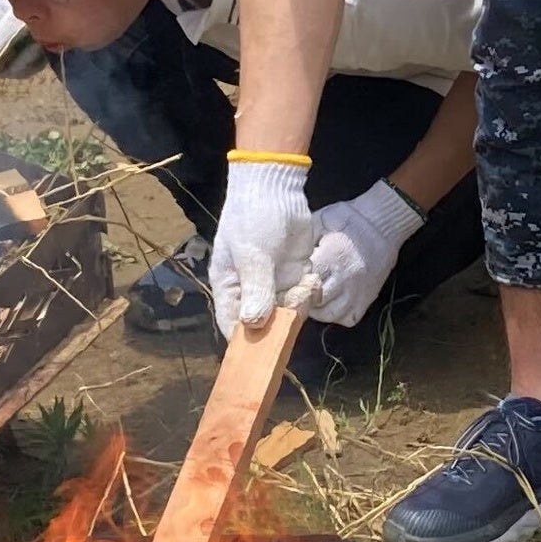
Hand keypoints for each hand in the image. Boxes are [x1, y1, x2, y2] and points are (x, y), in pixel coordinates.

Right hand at [209, 158, 317, 334]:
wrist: (276, 187)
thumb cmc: (253, 220)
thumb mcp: (253, 256)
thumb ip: (256, 291)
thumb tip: (252, 324)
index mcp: (230, 287)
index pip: (233, 325)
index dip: (247, 343)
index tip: (264, 354)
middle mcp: (250, 290)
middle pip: (264, 323)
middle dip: (281, 321)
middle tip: (293, 305)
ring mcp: (274, 282)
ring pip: (288, 310)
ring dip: (299, 302)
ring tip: (303, 282)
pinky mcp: (294, 272)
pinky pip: (303, 294)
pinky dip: (309, 289)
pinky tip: (310, 275)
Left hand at [292, 180, 424, 329]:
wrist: (383, 224)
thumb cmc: (349, 219)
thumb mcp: (322, 219)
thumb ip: (304, 240)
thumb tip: (283, 255)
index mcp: (332, 257)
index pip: (304, 281)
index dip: (291, 283)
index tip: (286, 280)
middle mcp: (345, 279)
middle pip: (314, 302)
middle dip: (302, 298)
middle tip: (296, 290)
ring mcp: (357, 292)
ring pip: (330, 314)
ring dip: (317, 309)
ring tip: (312, 297)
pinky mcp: (367, 299)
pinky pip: (347, 318)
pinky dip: (336, 315)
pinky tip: (330, 302)